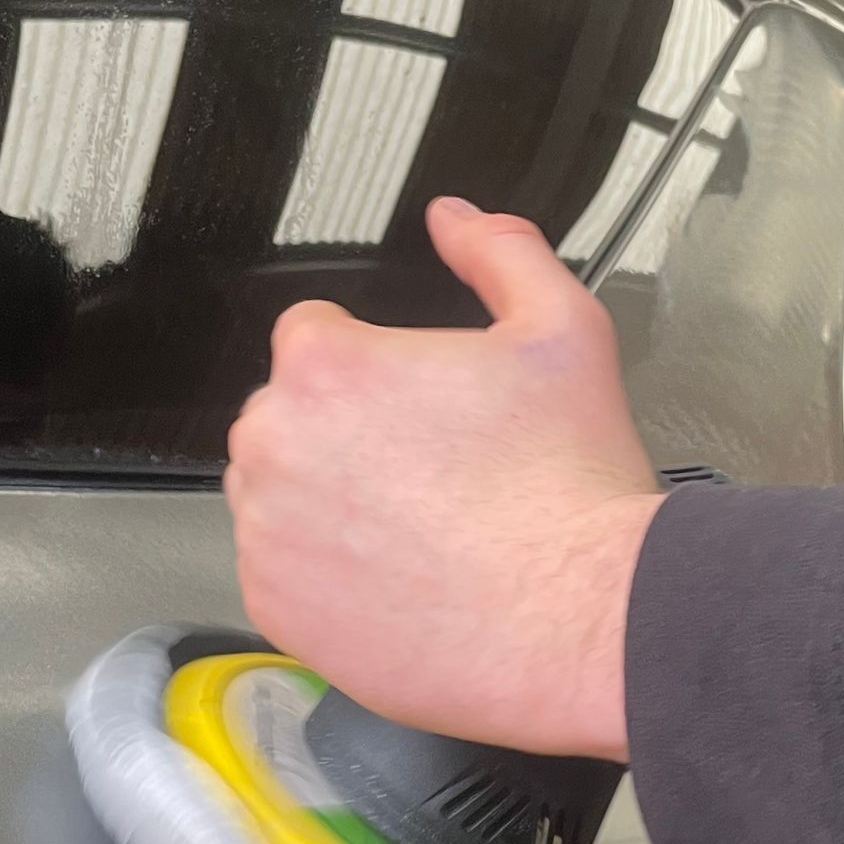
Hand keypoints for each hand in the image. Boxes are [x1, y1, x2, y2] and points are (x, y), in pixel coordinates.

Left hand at [225, 199, 663, 761]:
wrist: (578, 623)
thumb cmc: (569, 488)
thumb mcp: (563, 332)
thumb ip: (500, 254)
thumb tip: (456, 220)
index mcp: (324, 364)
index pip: (317, 339)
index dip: (381, 372)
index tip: (429, 414)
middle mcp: (272, 444)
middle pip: (294, 419)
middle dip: (353, 438)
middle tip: (440, 478)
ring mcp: (265, 533)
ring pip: (284, 497)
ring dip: (334, 504)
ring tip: (426, 534)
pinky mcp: (274, 608)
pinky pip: (286, 575)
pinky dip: (330, 579)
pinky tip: (405, 583)